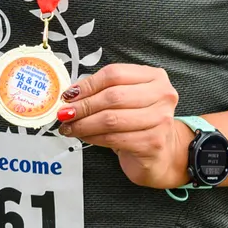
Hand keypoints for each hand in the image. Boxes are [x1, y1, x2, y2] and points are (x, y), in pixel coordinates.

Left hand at [54, 63, 189, 188]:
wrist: (160, 153)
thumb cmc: (138, 121)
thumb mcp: (125, 99)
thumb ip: (102, 91)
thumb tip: (71, 95)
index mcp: (154, 77)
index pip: (114, 74)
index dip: (87, 84)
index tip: (69, 95)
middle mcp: (163, 96)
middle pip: (112, 96)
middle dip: (83, 106)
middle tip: (64, 113)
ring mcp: (161, 120)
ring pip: (111, 119)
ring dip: (84, 124)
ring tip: (69, 127)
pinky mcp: (153, 143)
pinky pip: (114, 138)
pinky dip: (93, 137)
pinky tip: (84, 136)